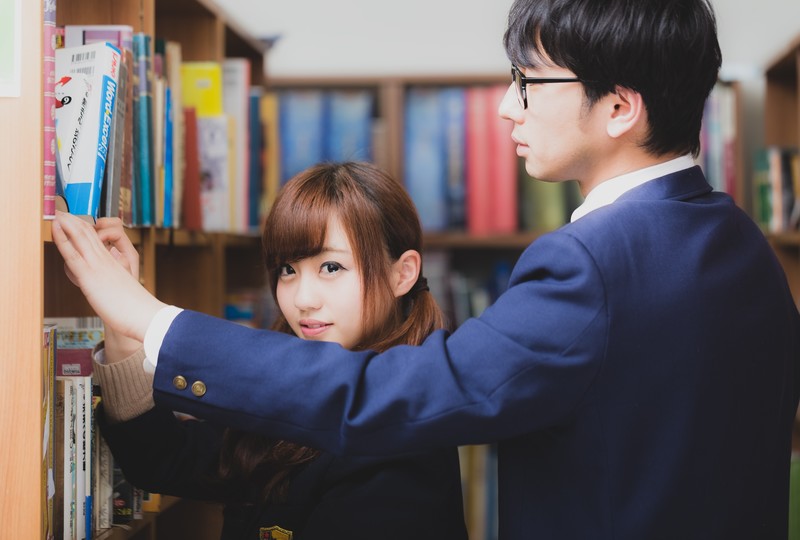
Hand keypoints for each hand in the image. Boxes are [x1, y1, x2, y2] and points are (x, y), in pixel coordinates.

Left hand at [52, 211, 165, 341]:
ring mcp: (98, 266)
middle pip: (89, 234)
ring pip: (80, 237)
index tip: (77, 222)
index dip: (86, 229)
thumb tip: (115, 276)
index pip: (99, 240)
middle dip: (75, 221)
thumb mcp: (127, 290)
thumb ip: (119, 281)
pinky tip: (56, 228)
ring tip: (57, 212)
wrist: (143, 315)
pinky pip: (72, 252)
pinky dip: (62, 238)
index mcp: (116, 263)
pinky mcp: (90, 276)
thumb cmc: (136, 309)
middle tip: (63, 211)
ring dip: (67, 223)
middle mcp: (106, 260)